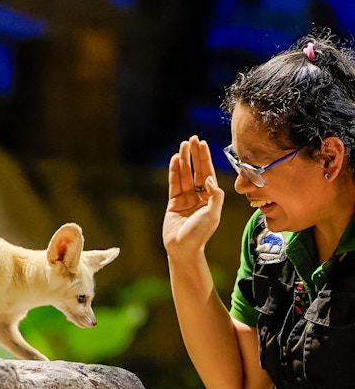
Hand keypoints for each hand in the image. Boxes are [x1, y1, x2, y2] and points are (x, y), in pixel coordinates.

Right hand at [163, 136, 223, 256]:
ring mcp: (186, 200)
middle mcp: (199, 197)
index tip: (203, 144)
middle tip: (192, 139)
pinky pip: (174, 184)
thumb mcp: (212, 214)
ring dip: (184, 160)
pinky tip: (174, 160)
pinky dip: (174, 172)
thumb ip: (214, 195)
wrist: (182, 250)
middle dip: (194, 155)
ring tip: (182, 146)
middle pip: (197, 171)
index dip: (205, 159)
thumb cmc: (199, 235)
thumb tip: (209, 178)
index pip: (208, 174)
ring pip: (184, 176)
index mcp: (210, 199)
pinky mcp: (173, 204)